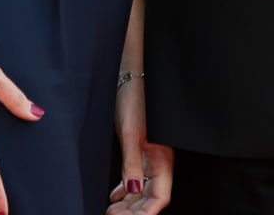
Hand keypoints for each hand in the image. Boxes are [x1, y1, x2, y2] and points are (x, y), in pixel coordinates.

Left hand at [108, 78, 172, 213]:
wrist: (132, 72)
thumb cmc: (135, 97)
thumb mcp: (130, 132)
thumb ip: (132, 162)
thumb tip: (132, 191)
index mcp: (162, 157)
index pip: (159, 197)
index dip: (145, 214)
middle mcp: (158, 158)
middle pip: (151, 197)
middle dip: (134, 212)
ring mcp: (150, 153)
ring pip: (143, 188)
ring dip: (129, 203)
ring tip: (111, 210)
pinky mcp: (140, 146)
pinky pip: (137, 175)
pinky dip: (126, 188)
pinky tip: (115, 194)